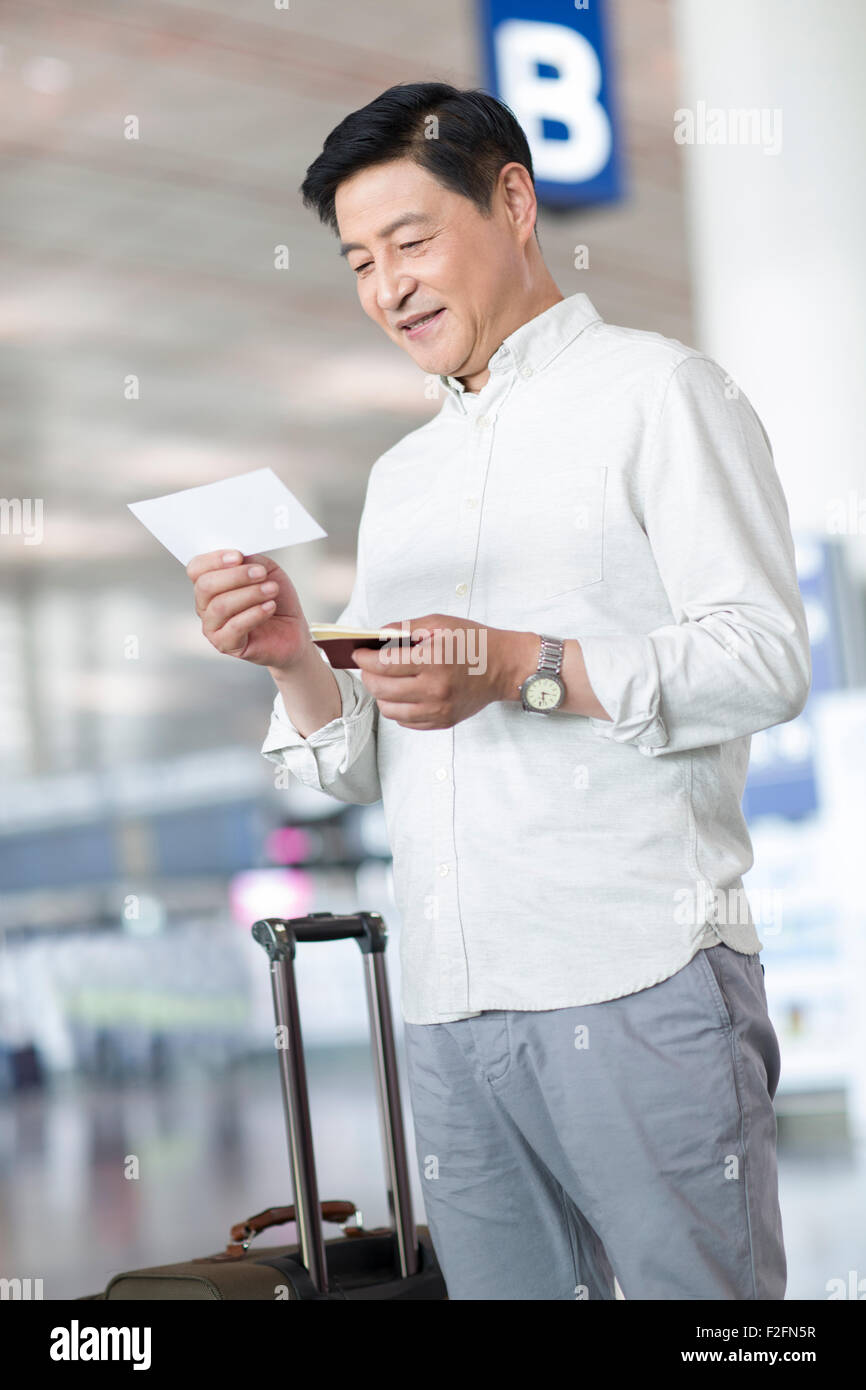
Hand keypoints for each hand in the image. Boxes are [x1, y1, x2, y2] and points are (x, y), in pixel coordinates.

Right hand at [186, 549, 311, 668]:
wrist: (292, 630)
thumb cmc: (275, 599)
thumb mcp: (267, 571)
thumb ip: (250, 561)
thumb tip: (239, 556)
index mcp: (210, 583)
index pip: (197, 568)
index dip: (214, 560)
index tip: (238, 556)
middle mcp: (205, 605)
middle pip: (205, 586)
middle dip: (236, 576)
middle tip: (261, 573)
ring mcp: (212, 626)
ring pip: (220, 606)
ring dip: (250, 594)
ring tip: (272, 589)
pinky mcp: (225, 644)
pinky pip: (234, 627)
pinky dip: (255, 614)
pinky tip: (270, 607)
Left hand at [351, 614, 525, 729]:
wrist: (505, 667)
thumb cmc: (474, 642)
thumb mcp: (441, 623)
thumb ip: (406, 628)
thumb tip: (377, 635)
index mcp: (433, 660)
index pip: (383, 664)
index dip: (364, 659)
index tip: (358, 654)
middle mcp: (435, 688)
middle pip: (382, 689)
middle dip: (367, 676)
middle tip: (368, 666)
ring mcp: (439, 709)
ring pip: (390, 710)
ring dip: (380, 694)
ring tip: (384, 681)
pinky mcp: (443, 721)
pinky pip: (406, 721)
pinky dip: (397, 708)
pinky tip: (402, 693)